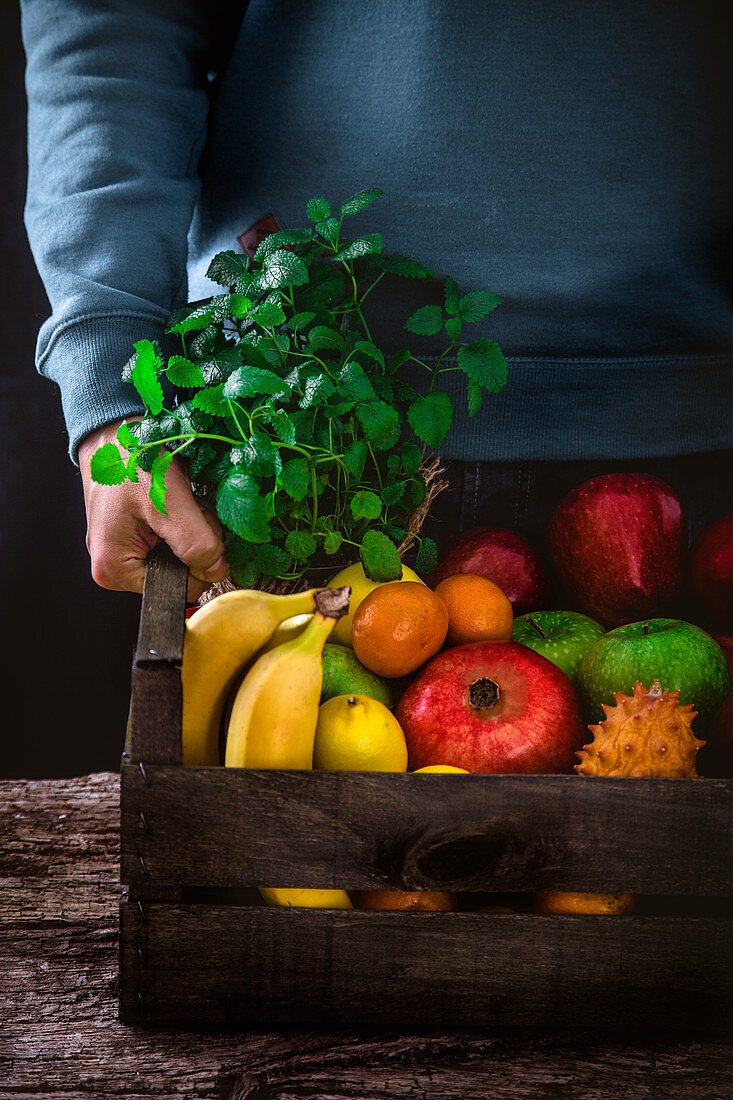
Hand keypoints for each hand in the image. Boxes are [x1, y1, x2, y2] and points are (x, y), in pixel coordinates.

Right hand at [78, 418, 229, 600]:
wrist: (116, 430)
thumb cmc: (131, 461)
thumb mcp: (170, 504)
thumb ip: (197, 545)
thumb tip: (217, 571)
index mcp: (115, 570)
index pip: (177, 589)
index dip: (198, 563)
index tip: (194, 527)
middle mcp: (115, 567)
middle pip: (180, 572)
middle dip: (195, 542)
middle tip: (186, 508)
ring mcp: (125, 551)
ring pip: (182, 556)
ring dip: (193, 528)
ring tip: (179, 499)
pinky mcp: (136, 536)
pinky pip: (174, 541)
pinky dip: (185, 521)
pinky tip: (176, 500)